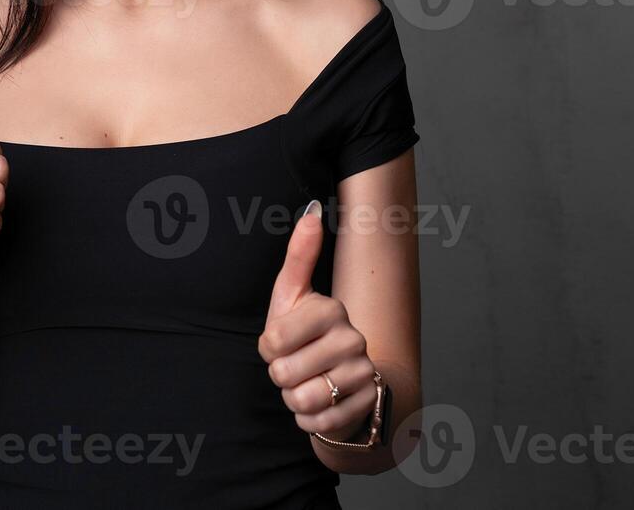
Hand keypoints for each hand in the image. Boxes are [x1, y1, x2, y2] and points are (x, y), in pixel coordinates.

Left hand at [257, 200, 375, 439]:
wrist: (339, 378)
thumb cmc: (306, 334)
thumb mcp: (293, 295)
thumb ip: (299, 255)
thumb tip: (312, 212)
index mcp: (331, 310)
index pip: (274, 339)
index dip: (268, 348)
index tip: (280, 342)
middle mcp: (353, 339)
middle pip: (284, 373)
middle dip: (280, 376)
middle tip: (296, 365)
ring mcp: (363, 374)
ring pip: (301, 400)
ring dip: (293, 398)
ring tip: (307, 382)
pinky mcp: (366, 406)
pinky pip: (316, 423)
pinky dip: (308, 419)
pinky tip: (319, 402)